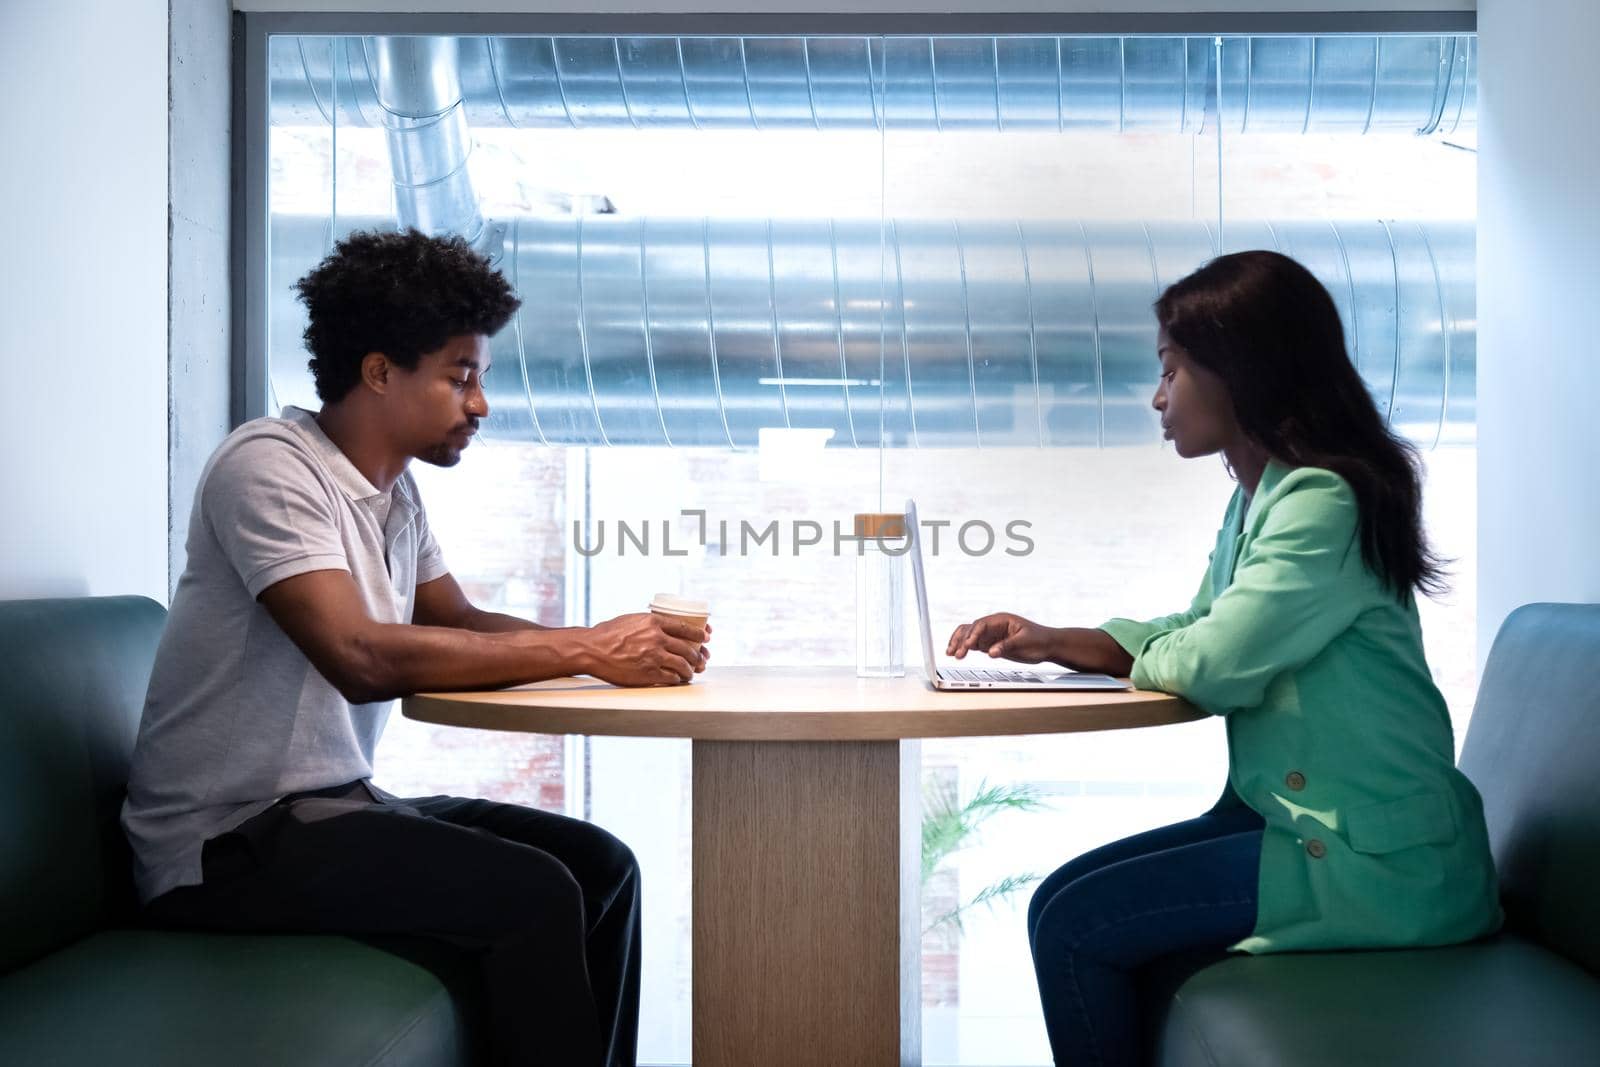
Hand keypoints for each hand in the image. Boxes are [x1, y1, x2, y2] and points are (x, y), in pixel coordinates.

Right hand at [582, 612, 710, 686]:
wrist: (592, 650)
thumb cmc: (608, 634)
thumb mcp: (632, 620)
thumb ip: (650, 623)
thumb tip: (665, 626)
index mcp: (654, 622)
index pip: (686, 627)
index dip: (699, 634)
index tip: (706, 637)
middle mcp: (657, 639)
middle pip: (688, 648)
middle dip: (698, 655)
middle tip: (702, 659)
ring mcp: (654, 657)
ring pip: (683, 665)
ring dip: (690, 670)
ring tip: (691, 672)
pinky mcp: (648, 674)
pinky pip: (672, 678)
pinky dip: (678, 679)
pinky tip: (678, 679)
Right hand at [946, 612, 1060, 663]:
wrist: (1048, 645)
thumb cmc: (1039, 640)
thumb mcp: (1024, 642)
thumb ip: (1007, 646)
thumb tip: (991, 652)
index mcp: (1001, 620)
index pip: (981, 624)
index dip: (973, 634)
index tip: (967, 645)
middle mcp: (993, 625)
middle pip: (971, 629)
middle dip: (962, 640)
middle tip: (956, 653)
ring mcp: (991, 635)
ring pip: (969, 635)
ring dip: (959, 643)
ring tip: (950, 653)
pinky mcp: (991, 644)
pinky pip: (973, 644)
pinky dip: (964, 648)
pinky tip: (957, 653)